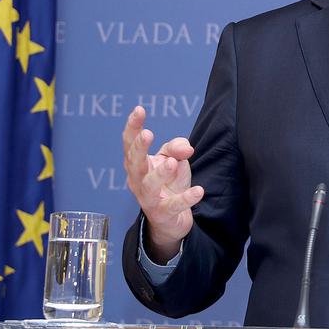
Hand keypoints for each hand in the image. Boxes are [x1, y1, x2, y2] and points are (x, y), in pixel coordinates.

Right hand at [122, 105, 203, 262]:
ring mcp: (147, 199)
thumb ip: (176, 148)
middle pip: (134, 163)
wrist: (170, 218)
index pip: (130, 143)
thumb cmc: (169, 182)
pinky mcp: (162, 214)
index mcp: (137, 164)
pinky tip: (198, 191)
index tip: (139, 110)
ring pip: (149, 185)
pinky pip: (172, 206)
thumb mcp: (173, 159)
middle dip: (139, 148)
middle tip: (147, 134)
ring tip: (172, 163)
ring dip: (160, 174)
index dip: (133, 127)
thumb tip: (185, 148)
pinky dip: (185, 198)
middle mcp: (137, 180)